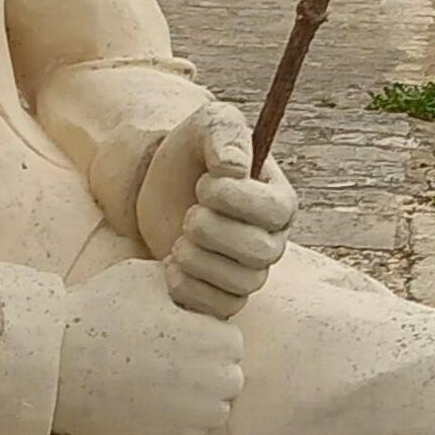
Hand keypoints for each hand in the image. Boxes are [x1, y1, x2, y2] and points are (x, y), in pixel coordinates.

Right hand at [53, 260, 244, 434]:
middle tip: (158, 362)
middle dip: (201, 370)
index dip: (199, 336)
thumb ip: (184, 283)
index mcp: (222, 341)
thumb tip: (195, 282)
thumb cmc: (98, 313)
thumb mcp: (146, 277)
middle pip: (224, 377)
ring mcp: (201, 419)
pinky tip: (141, 407)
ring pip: (209, 409)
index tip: (170, 337)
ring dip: (190, 400)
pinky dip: (171, 425)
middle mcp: (221, 384)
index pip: (228, 341)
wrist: (54, 366)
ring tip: (150, 384)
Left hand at [134, 101, 297, 320]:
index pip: (274, 210)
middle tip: (188, 214)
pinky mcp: (222, 296)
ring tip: (179, 241)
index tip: (203, 182)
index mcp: (279, 200)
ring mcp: (249, 272)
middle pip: (259, 252)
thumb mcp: (208, 125)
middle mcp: (272, 240)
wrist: (154, 186)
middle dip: (212, 231)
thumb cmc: (191, 153)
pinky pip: (220, 309)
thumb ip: (226, 134)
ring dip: (198, 260)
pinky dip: (188, 289)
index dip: (235, 199)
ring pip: (241, 283)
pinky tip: (171, 265)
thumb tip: (234, 168)